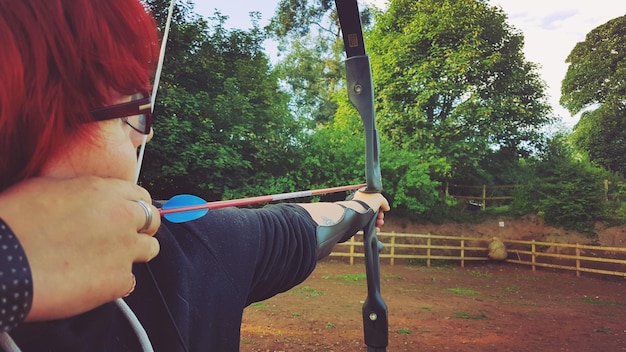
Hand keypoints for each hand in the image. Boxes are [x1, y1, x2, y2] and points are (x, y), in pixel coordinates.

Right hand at [0, 176, 160, 320]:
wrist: (2, 262)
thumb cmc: (13, 223)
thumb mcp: (47, 187)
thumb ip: (80, 192)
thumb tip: (87, 201)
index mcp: (105, 191)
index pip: (141, 196)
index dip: (134, 207)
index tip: (127, 216)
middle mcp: (122, 217)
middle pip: (152, 221)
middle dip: (140, 229)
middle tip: (119, 239)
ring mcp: (125, 249)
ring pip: (149, 250)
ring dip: (133, 254)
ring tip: (106, 262)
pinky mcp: (119, 280)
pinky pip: (130, 282)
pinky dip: (115, 283)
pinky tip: (91, 282)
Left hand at [349, 191, 389, 231]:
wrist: (356, 213)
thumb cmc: (366, 203)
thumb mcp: (379, 198)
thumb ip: (384, 202)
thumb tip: (386, 208)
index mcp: (363, 194)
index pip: (375, 199)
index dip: (381, 205)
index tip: (383, 209)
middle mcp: (360, 203)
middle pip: (374, 210)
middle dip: (380, 215)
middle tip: (381, 217)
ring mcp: (359, 212)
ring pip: (371, 218)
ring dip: (378, 222)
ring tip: (379, 223)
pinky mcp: (357, 221)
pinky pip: (367, 225)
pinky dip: (373, 227)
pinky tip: (377, 229)